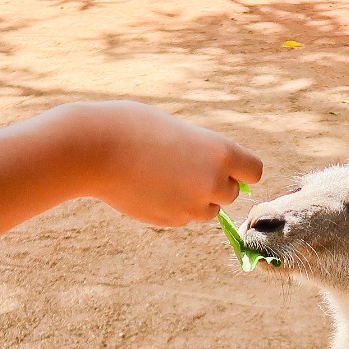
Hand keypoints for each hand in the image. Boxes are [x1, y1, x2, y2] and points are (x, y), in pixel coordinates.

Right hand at [72, 101, 261, 226]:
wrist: (94, 149)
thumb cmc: (134, 128)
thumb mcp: (179, 132)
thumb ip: (203, 155)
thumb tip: (218, 180)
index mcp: (220, 152)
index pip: (254, 172)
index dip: (239, 169)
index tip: (223, 165)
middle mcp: (212, 182)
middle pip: (230, 194)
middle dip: (213, 184)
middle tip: (183, 167)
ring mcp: (192, 206)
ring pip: (208, 210)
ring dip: (195, 199)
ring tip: (164, 177)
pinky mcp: (171, 221)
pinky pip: (183, 218)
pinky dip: (173, 207)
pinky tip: (149, 188)